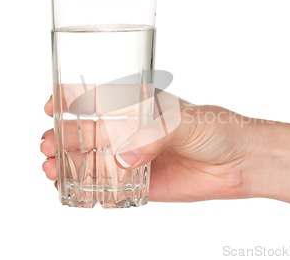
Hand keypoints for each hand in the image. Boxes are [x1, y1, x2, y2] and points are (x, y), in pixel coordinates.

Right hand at [41, 94, 261, 201]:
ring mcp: (135, 158)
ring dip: (69, 164)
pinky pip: (110, 188)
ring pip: (93, 160)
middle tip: (49, 144)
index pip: (98, 100)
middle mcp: (133, 131)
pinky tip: (73, 190)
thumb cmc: (217, 128)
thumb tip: (124, 158)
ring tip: (52, 169)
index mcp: (139, 106)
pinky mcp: (142, 184)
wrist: (240, 161)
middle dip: (63, 137)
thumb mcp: (185, 121)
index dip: (71, 101)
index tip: (52, 106)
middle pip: (88, 132)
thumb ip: (154, 136)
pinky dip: (90, 190)